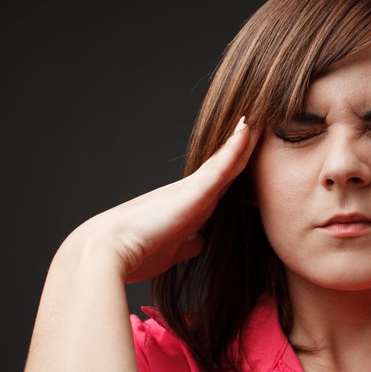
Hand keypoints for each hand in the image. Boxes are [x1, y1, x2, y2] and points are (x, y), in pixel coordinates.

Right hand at [69, 116, 258, 282]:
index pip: (218, 186)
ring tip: (261, 118)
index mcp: (188, 207)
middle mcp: (190, 192)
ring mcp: (191, 189)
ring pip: (226, 160)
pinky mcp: (193, 192)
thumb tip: (201, 243)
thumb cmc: (135, 252)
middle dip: (243, 150)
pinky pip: (221, 165)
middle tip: (262, 128)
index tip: (251, 157)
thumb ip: (188, 244)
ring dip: (244, 140)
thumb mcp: (172, 251)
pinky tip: (248, 129)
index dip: (234, 170)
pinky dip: (235, 147)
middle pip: (225, 166)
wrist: (107, 251)